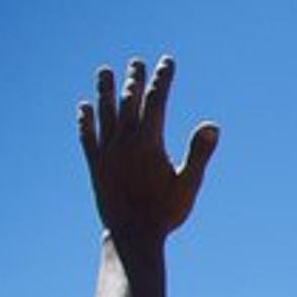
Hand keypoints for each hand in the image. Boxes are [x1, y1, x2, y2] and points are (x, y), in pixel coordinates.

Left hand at [78, 56, 218, 241]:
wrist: (133, 235)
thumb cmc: (165, 212)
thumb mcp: (189, 184)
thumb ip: (199, 153)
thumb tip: (212, 126)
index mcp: (148, 142)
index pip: (156, 101)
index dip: (162, 79)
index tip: (167, 62)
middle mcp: (124, 141)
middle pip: (128, 101)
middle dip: (134, 79)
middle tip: (137, 62)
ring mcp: (106, 152)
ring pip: (104, 113)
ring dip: (104, 90)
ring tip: (104, 71)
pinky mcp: (95, 165)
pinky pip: (88, 137)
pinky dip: (86, 121)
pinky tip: (85, 108)